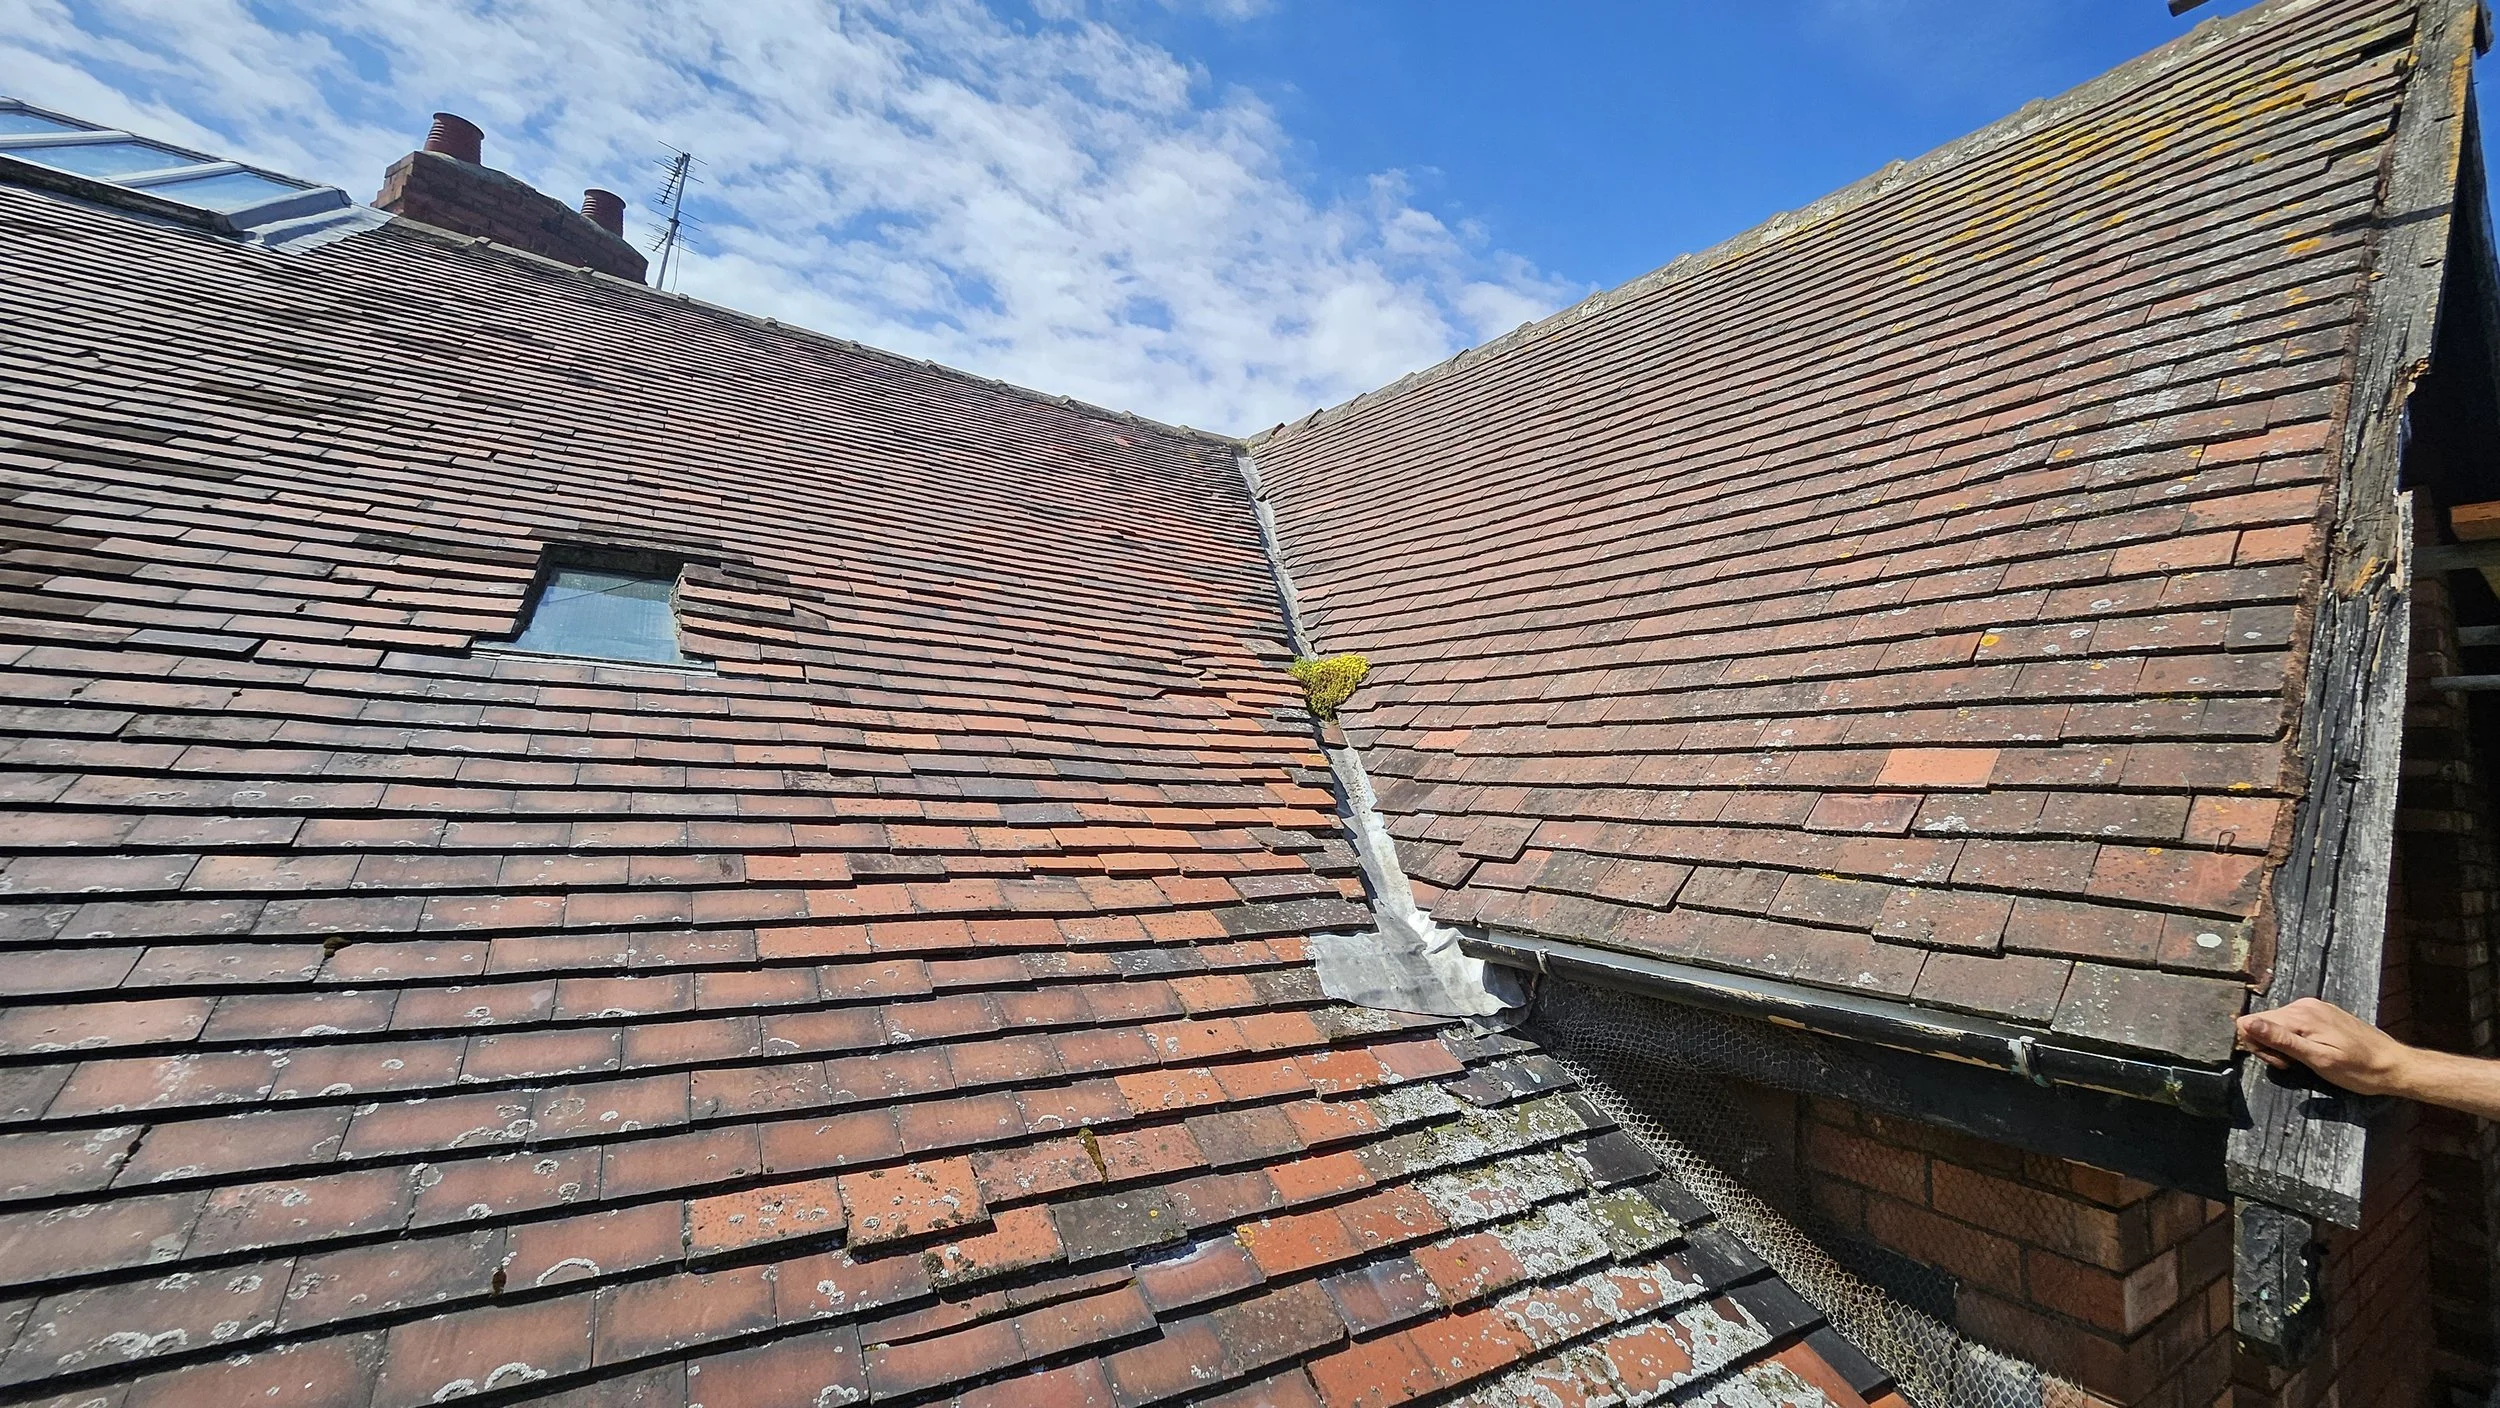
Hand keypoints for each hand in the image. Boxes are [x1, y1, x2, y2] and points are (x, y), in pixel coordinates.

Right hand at [2235, 997, 2411, 1095]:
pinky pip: (2293, 1023)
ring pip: (2277, 1024)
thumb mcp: (2317, 1059)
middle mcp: (2304, 1005)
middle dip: (2270, 1046)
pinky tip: (2313, 1051)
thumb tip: (2246, 1023)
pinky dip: (2295, 1039)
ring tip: (2306, 1060)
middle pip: (2263, 1022)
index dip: (2260, 1047)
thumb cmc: (2357, 1070)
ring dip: (2283, 1045)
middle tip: (2294, 1065)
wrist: (2394, 1065)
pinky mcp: (2322, 1013)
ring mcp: (2314, 1007)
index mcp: (2301, 1015)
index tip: (2283, 1063)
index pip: (2252, 1023)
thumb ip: (2280, 1040)